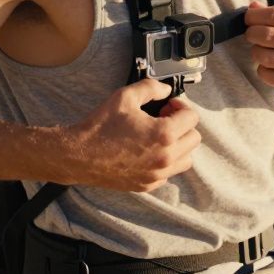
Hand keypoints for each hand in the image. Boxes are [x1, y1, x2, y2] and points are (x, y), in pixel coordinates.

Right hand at [66, 79, 200, 191]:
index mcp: (164, 134)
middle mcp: (166, 157)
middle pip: (194, 139)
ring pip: (186, 159)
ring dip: (179, 145)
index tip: (168, 105)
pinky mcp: (148, 184)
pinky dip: (166, 162)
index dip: (181, 107)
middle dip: (182, 125)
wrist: (79, 155)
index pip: (192, 118)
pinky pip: (169, 173)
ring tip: (159, 137)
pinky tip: (148, 151)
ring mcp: (157, 174)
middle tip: (163, 118)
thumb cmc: (100, 127)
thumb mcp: (125, 96)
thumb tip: (166, 89)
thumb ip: (151, 88)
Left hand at [244, 0, 273, 95]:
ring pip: (262, 56)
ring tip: (261, 48)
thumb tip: (253, 6)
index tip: (249, 17)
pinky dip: (262, 69)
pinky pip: (268, 76)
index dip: (254, 16)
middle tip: (252, 33)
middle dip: (251, 33)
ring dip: (255, 51)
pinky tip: (269, 64)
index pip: (273, 15)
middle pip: (264, 36)